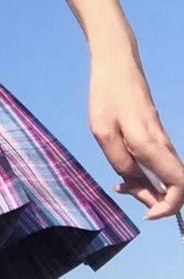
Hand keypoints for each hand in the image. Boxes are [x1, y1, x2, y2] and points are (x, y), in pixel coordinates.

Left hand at [88, 46, 183, 220]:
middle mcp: (164, 145)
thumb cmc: (106, 96)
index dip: (168, 208)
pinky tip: (123, 166)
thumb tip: (137, 188)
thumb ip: (121, 163)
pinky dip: (145, 172)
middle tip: (124, 191)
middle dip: (154, 199)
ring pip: (166, 174)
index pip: (180, 189)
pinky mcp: (155, 133)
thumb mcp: (103, 133)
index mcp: (153, 146)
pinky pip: (158, 162)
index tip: (146, 213)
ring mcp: (161, 139)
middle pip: (175, 185)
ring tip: (120, 182)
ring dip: (147, 185)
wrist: (116, 64)